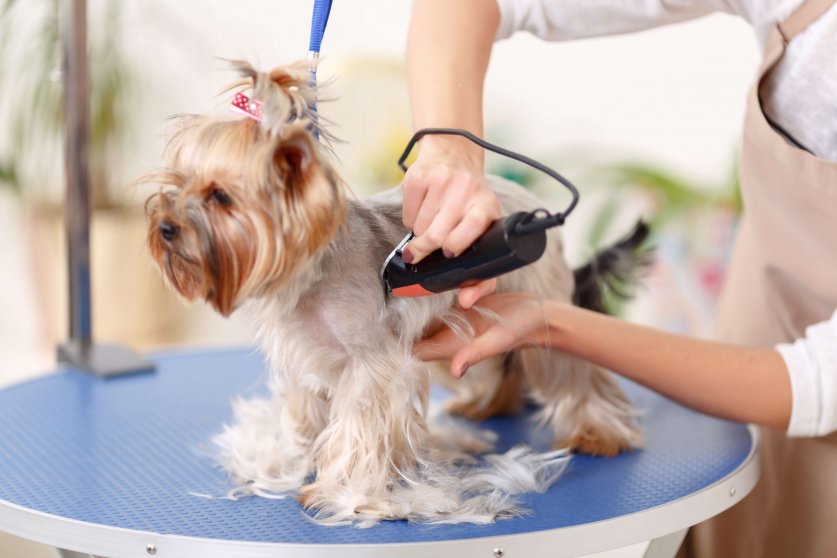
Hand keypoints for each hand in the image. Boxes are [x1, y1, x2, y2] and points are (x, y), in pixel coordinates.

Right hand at [401, 136, 501, 306]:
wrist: (454, 155)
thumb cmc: (471, 206)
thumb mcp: (485, 233)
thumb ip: (483, 274)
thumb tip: (466, 301)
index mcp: (487, 207)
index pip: (473, 227)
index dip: (457, 244)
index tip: (449, 252)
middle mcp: (466, 190)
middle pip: (436, 235)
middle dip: (426, 249)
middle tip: (421, 254)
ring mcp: (442, 180)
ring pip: (418, 228)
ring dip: (419, 234)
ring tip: (430, 223)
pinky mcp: (419, 176)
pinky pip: (407, 214)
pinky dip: (410, 220)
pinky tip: (422, 209)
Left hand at [414, 292, 557, 376]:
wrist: (538, 314)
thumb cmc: (521, 330)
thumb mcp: (498, 340)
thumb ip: (475, 353)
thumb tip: (455, 371)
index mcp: (451, 345)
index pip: (415, 350)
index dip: (400, 341)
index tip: (394, 321)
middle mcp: (449, 332)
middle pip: (414, 328)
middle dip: (408, 313)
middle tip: (408, 293)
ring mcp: (454, 318)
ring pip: (425, 310)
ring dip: (426, 297)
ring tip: (442, 289)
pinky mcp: (461, 302)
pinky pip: (442, 296)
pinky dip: (443, 287)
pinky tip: (457, 282)